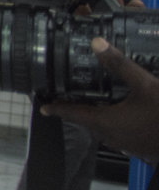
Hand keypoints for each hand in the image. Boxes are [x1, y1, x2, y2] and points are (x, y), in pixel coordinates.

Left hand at [43, 39, 158, 163]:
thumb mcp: (145, 86)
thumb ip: (120, 65)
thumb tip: (97, 43)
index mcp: (105, 122)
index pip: (72, 114)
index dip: (57, 108)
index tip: (44, 106)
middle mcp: (112, 136)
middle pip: (87, 120)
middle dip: (79, 108)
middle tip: (72, 97)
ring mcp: (126, 144)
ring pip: (104, 127)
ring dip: (99, 114)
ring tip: (97, 102)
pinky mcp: (139, 145)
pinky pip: (120, 131)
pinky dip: (116, 119)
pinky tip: (125, 110)